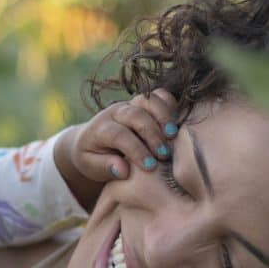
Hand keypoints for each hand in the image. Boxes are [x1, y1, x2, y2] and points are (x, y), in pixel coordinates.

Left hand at [54, 88, 178, 207]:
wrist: (90, 140)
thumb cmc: (92, 157)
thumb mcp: (91, 166)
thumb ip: (105, 167)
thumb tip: (123, 171)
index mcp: (100, 128)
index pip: (118, 135)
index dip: (136, 150)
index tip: (149, 166)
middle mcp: (115, 112)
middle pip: (135, 115)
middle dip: (152, 135)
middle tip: (164, 155)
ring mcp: (130, 104)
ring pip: (148, 101)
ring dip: (164, 117)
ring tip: (173, 137)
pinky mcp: (143, 102)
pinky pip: (159, 96)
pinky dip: (170, 105)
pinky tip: (178, 124)